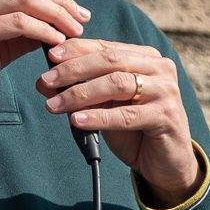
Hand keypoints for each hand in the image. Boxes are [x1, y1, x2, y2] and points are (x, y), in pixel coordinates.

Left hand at [38, 38, 199, 203]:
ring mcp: (165, 91)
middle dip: (73, 70)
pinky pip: (126, 115)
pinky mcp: (166, 116)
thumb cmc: (135, 129)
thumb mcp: (106, 106)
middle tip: (46, 80)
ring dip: (81, 94)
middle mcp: (159, 68)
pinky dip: (98, 117)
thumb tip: (44, 82)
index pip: (106, 47)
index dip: (76, 50)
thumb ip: (82, 90)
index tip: (50, 56)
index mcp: (145, 58)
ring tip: (54, 105)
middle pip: (109, 61)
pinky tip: (76, 121)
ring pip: (117, 84)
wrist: (166, 162)